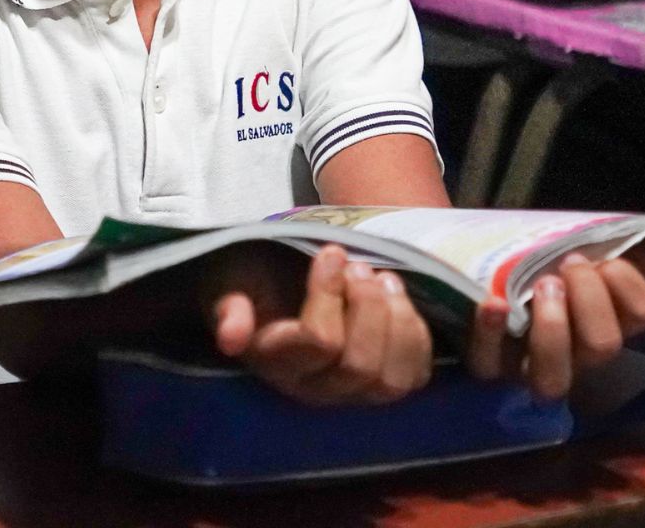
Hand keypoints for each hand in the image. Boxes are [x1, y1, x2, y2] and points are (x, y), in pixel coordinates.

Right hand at [212, 244, 433, 405]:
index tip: (332, 252)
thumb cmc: (256, 279)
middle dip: (368, 307)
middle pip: (359, 368)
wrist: (280, 281)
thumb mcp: (230, 282)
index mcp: (277, 362)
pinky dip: (416, 337)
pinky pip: (414, 377)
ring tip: (385, 280)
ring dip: (398, 323)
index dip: (331, 293)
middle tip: (361, 266)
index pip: (318, 343)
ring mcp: (352, 392)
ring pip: (391, 381)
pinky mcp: (383, 383)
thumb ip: (228, 306)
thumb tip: (231, 337)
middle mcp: (315, 388)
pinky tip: (399, 299)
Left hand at [466, 240, 644, 399]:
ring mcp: (528, 363)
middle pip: (603, 349)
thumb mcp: (599, 247)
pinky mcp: (484, 361)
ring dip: (554, 329)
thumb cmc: (545, 260)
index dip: (628, 288)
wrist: (476, 254)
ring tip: (542, 286)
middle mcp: (574, 353)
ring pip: (553, 378)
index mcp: (608, 322)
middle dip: (592, 302)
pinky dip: (493, 332)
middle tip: (571, 267)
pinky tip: (495, 303)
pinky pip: (488, 362)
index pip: (641, 318)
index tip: (607, 260)